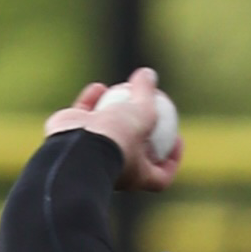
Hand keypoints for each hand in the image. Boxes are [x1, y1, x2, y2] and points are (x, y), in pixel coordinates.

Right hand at [43, 67, 181, 191]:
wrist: (75, 147)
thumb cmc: (116, 138)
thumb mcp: (142, 114)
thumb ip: (147, 96)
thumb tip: (149, 75)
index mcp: (138, 176)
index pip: (161, 176)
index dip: (172, 161)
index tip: (177, 140)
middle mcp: (116, 168)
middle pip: (134, 153)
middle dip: (142, 133)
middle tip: (148, 110)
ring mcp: (93, 154)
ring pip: (107, 133)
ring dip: (115, 112)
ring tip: (122, 94)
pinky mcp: (73, 138)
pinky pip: (85, 118)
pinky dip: (92, 101)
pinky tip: (98, 87)